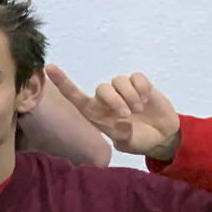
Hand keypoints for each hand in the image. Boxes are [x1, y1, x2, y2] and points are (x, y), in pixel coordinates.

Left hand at [46, 65, 180, 160]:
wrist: (162, 137)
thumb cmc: (138, 140)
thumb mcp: (128, 144)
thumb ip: (122, 136)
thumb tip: (121, 124)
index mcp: (95, 113)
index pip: (74, 95)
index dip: (62, 81)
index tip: (49, 67)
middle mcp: (106, 100)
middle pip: (102, 88)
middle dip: (115, 100)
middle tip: (127, 114)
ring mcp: (123, 91)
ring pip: (119, 81)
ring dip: (130, 95)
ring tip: (139, 110)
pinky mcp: (140, 85)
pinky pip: (136, 77)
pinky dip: (141, 87)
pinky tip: (147, 99)